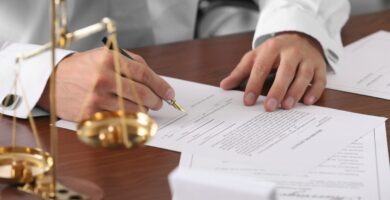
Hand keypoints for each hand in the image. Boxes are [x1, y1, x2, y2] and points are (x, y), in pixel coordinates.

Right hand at [37, 47, 174, 120]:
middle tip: (159, 103)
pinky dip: (129, 120)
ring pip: (133, 110)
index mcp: (109, 60)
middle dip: (156, 101)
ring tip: (143, 108)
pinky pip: (119, 121)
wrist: (53, 82)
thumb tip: (156, 81)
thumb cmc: (84, 68)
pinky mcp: (90, 115)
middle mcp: (103, 79)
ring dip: (144, 111)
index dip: (161, 85)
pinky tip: (129, 116)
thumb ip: (131, 64)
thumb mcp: (105, 56)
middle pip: (142, 94)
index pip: (144, 74)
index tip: (170, 93)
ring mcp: (96, 98)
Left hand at [220, 32, 326, 110]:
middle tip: (269, 108)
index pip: (261, 68)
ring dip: (295, 92)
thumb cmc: (274, 51)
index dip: (254, 85)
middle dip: (277, 90)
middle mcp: (291, 51)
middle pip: (285, 72)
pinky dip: (314, 91)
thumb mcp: (255, 57)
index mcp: (272, 48)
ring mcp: (307, 58)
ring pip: (303, 76)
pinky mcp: (319, 66)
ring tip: (286, 107)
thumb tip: (224, 86)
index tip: (247, 101)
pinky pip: (319, 79)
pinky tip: (307, 102)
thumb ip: (240, 72)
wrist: (299, 37)